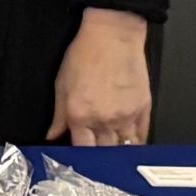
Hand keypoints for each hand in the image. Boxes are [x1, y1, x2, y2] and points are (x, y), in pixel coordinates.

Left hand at [49, 8, 153, 144]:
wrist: (113, 36)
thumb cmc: (85, 56)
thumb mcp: (61, 85)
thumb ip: (58, 116)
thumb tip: (52, 136)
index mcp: (80, 115)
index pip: (82, 149)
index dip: (81, 156)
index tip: (80, 159)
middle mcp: (104, 120)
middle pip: (105, 152)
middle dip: (101, 156)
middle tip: (98, 157)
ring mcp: (127, 116)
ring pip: (125, 147)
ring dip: (119, 152)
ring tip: (115, 154)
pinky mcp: (144, 108)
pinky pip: (142, 135)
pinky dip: (136, 142)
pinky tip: (131, 145)